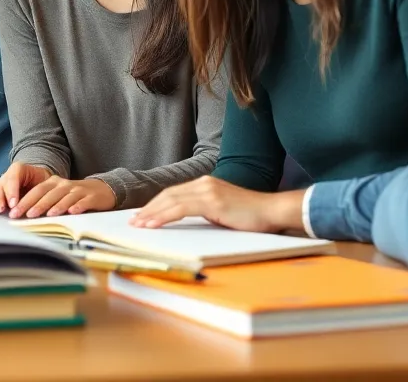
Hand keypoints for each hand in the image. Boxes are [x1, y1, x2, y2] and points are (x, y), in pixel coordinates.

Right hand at [0, 162, 52, 213]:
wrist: (39, 180)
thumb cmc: (43, 181)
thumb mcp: (46, 181)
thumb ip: (44, 189)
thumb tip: (43, 200)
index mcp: (21, 169)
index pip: (14, 176)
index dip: (12, 190)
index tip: (13, 204)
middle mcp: (9, 175)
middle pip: (2, 184)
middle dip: (1, 197)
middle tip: (2, 209)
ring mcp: (3, 183)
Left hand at [8, 176, 115, 219]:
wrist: (100, 191)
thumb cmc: (73, 197)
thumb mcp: (57, 196)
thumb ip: (43, 203)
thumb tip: (22, 216)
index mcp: (53, 183)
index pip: (36, 191)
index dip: (24, 201)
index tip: (13, 212)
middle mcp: (64, 185)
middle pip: (47, 193)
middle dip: (34, 204)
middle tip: (23, 215)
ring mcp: (78, 190)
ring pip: (64, 197)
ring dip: (55, 205)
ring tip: (47, 215)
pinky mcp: (91, 197)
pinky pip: (83, 201)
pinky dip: (78, 206)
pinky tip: (72, 212)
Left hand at [131, 176, 296, 232]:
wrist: (273, 211)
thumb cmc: (251, 216)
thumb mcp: (222, 211)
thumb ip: (205, 211)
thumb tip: (187, 221)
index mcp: (205, 184)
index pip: (173, 194)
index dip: (156, 204)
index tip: (143, 215)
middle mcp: (203, 183)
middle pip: (168, 195)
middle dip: (149, 208)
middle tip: (134, 221)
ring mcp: (207, 190)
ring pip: (170, 201)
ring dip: (152, 213)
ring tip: (138, 224)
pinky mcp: (211, 201)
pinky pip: (180, 209)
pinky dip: (163, 216)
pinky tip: (153, 224)